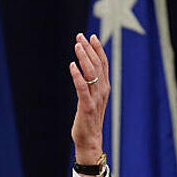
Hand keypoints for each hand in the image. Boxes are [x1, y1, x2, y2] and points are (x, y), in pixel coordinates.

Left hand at [69, 33, 109, 174]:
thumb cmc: (88, 120)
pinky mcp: (87, 107)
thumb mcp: (91, 99)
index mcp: (104, 88)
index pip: (103, 64)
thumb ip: (90, 86)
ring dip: (84, 58)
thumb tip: (83, 70)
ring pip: (91, 73)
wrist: (89, 140)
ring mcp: (95, 99)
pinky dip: (77, 75)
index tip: (91, 36)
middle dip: (89, 49)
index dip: (98, 49)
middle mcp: (102, 91)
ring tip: (77, 46)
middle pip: (98, 65)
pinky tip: (71, 65)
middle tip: (80, 36)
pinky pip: (82, 88)